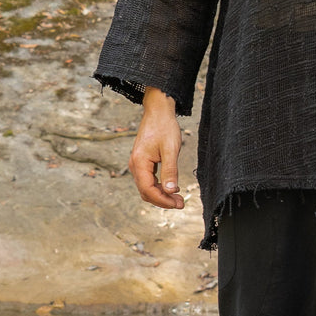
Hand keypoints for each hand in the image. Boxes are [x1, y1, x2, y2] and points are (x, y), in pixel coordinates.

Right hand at [128, 87, 184, 208]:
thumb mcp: (171, 149)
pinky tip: (172, 186)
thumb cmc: (165, 127)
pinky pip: (149, 179)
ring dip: (161, 194)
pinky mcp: (142, 161)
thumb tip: (171, 191)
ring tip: (178, 197)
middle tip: (181, 203)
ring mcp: (137, 163)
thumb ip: (170, 171)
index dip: (163, 200)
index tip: (178, 204)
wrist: (158, 111)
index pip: (148, 190)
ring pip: (147, 187)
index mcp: (139, 163)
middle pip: (146, 192)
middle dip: (163, 200)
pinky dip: (159, 186)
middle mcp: (135, 165)